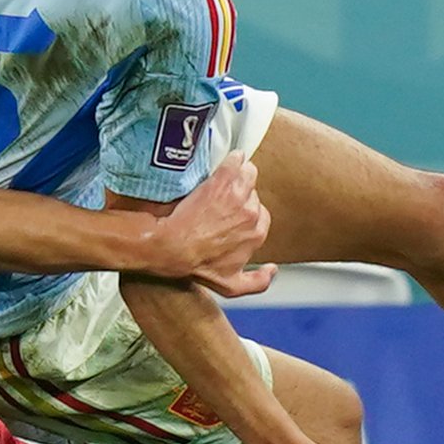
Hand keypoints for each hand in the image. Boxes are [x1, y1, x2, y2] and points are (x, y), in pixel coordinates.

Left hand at [159, 154, 273, 295]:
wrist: (171, 246)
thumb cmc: (196, 265)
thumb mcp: (231, 285)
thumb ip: (258, 282)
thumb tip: (272, 270)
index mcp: (256, 234)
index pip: (259, 214)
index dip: (243, 211)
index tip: (230, 211)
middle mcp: (252, 214)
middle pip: (252, 193)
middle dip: (239, 194)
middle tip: (220, 198)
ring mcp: (239, 195)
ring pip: (247, 174)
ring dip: (238, 174)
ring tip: (224, 178)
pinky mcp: (224, 180)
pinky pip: (236, 160)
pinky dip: (233, 158)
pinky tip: (227, 160)